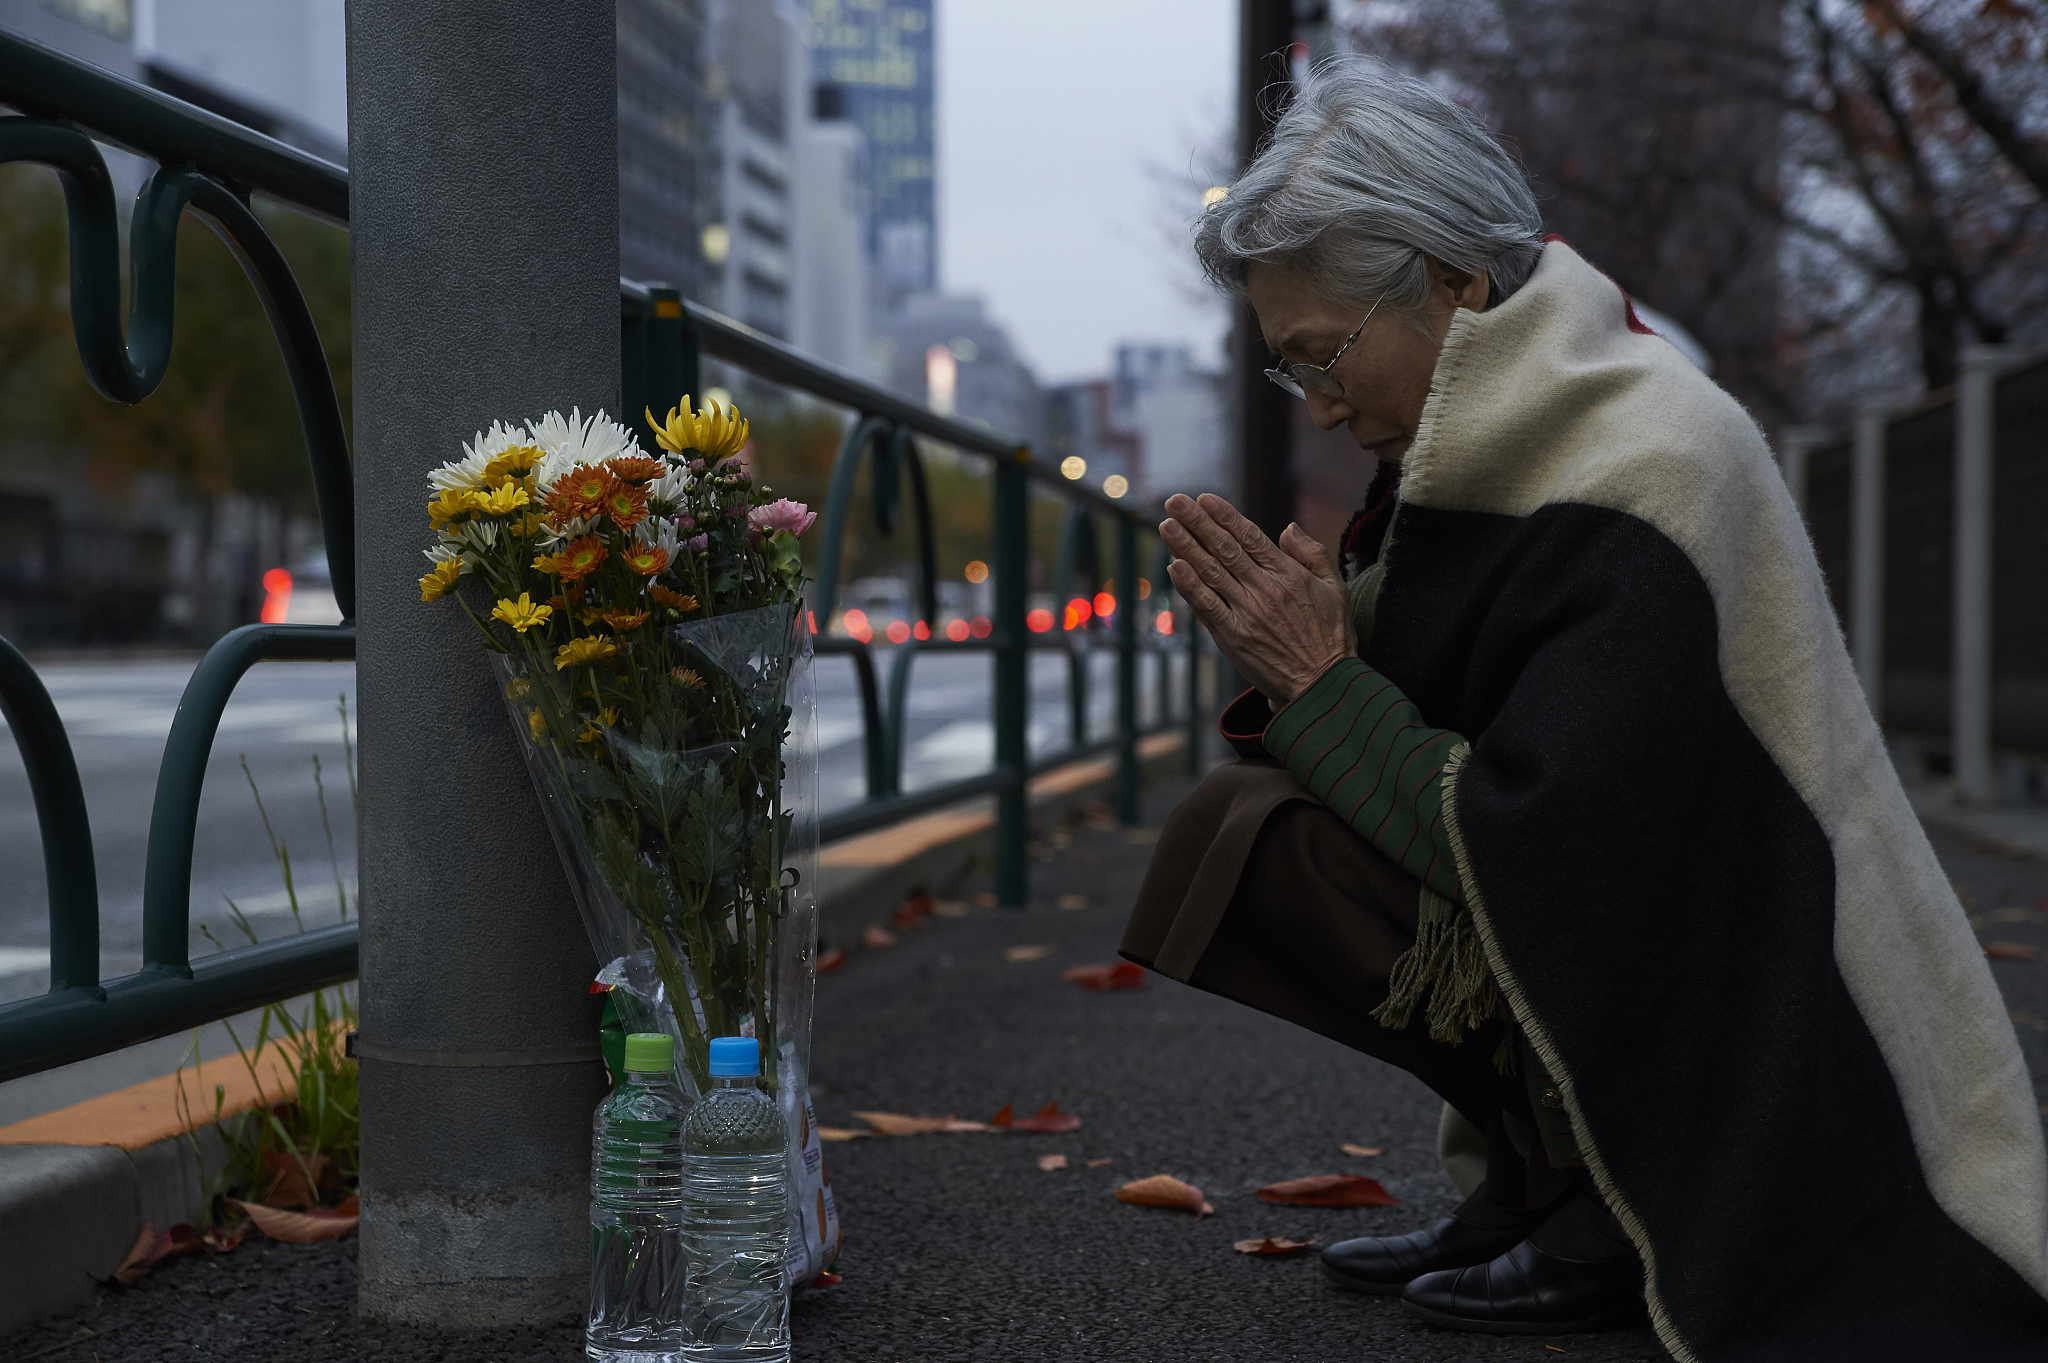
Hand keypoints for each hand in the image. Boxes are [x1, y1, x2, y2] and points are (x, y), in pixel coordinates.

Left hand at [1159, 493, 1353, 705]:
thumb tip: (1288, 528)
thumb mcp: (1336, 588)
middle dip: (1197, 523)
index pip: (1250, 537)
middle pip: (1224, 549)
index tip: (1204, 499)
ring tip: (1166, 526)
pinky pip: (1206, 607)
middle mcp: (1265, 590)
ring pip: (1210, 573)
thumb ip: (1313, 554)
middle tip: (1175, 502)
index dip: (1224, 516)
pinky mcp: (1233, 638)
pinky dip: (1189, 586)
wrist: (1322, 685)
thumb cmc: (1331, 637)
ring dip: (1185, 547)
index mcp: (1289, 575)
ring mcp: (1247, 614)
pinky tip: (1173, 566)